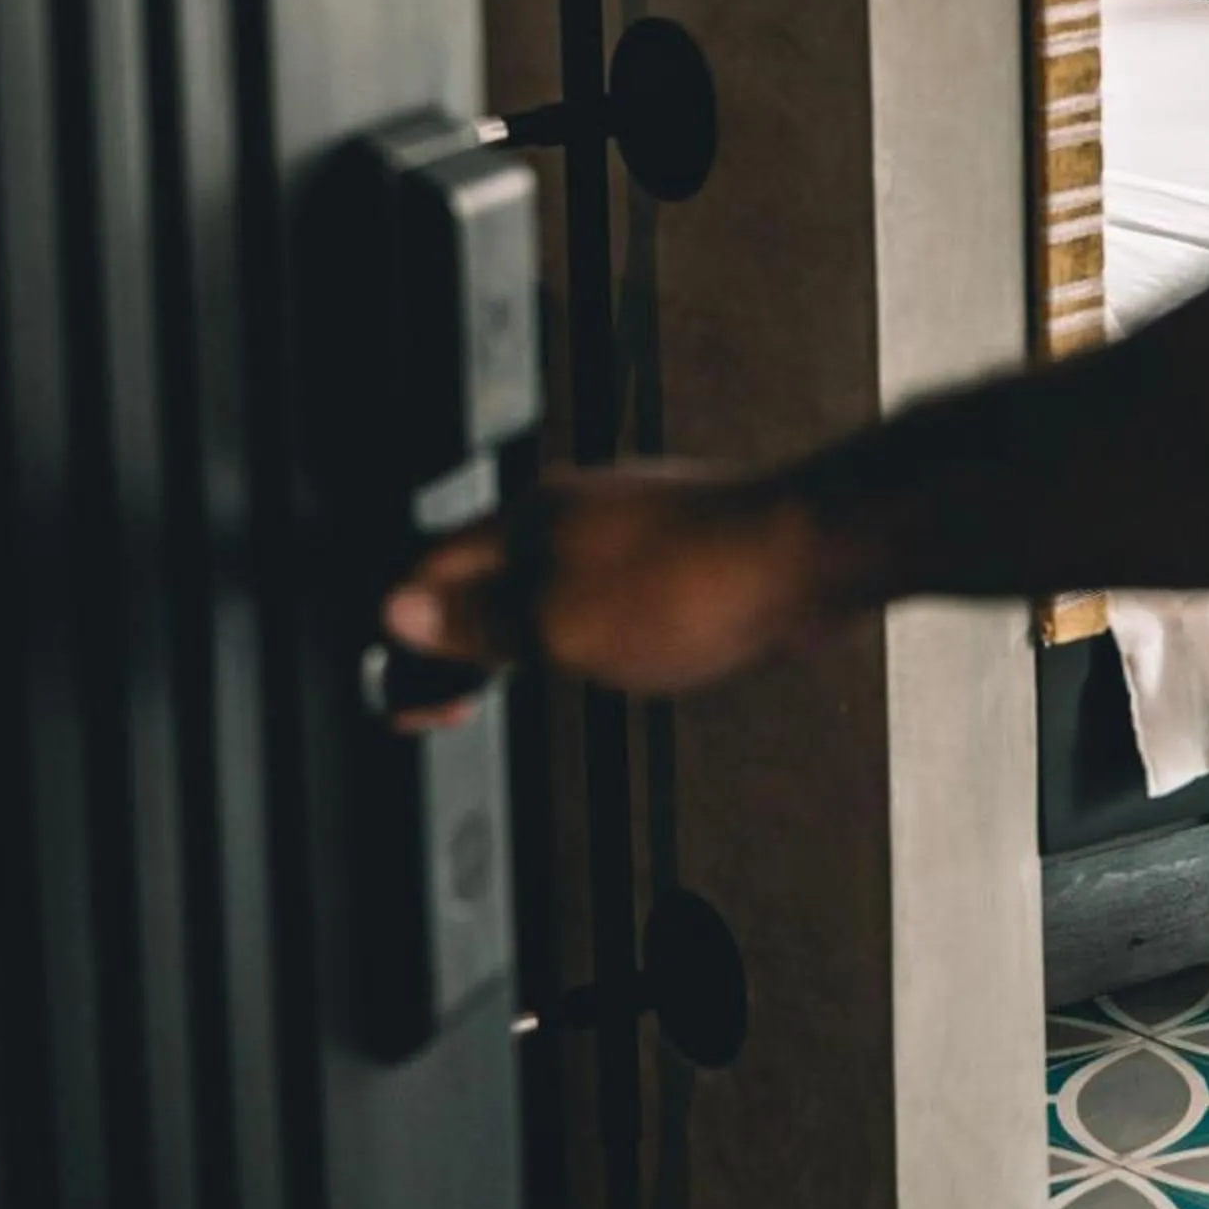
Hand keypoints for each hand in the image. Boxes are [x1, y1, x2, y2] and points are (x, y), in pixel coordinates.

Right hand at [381, 462, 839, 712]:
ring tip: (516, 682)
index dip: (406, 640)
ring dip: (520, 630)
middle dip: (462, 636)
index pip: (426, 571)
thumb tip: (403, 614)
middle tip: (461, 698)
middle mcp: (569, 508)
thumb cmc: (695, 584)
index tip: (414, 699)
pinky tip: (602, 652)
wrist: (805, 554)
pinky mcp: (674, 542)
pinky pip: (601, 583)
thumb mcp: (558, 626)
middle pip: (482, 572)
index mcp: (523, 520)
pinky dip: (579, 622)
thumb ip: (480, 622)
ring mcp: (625, 521)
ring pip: (543, 576)